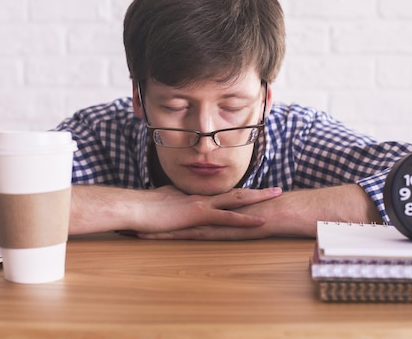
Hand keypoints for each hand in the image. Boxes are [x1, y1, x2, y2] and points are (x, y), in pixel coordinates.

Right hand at [69, 184, 281, 234]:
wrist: (135, 208)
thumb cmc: (145, 209)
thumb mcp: (164, 205)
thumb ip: (175, 203)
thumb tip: (178, 203)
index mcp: (196, 197)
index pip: (224, 194)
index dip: (242, 193)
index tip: (257, 192)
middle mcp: (203, 198)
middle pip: (236, 193)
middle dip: (258, 192)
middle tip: (276, 189)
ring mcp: (202, 205)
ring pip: (237, 200)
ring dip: (258, 199)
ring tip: (276, 197)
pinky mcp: (199, 215)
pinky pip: (227, 218)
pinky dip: (245, 219)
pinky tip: (260, 222)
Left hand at [136, 184, 377, 239]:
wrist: (290, 209)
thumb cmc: (273, 213)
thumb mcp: (249, 216)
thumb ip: (237, 218)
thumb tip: (227, 222)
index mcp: (218, 209)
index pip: (189, 212)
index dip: (169, 214)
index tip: (149, 217)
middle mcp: (215, 212)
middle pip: (181, 215)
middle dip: (159, 220)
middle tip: (135, 224)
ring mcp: (219, 219)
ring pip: (185, 224)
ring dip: (164, 229)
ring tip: (141, 233)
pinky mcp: (227, 227)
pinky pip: (202, 232)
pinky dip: (185, 235)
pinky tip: (169, 239)